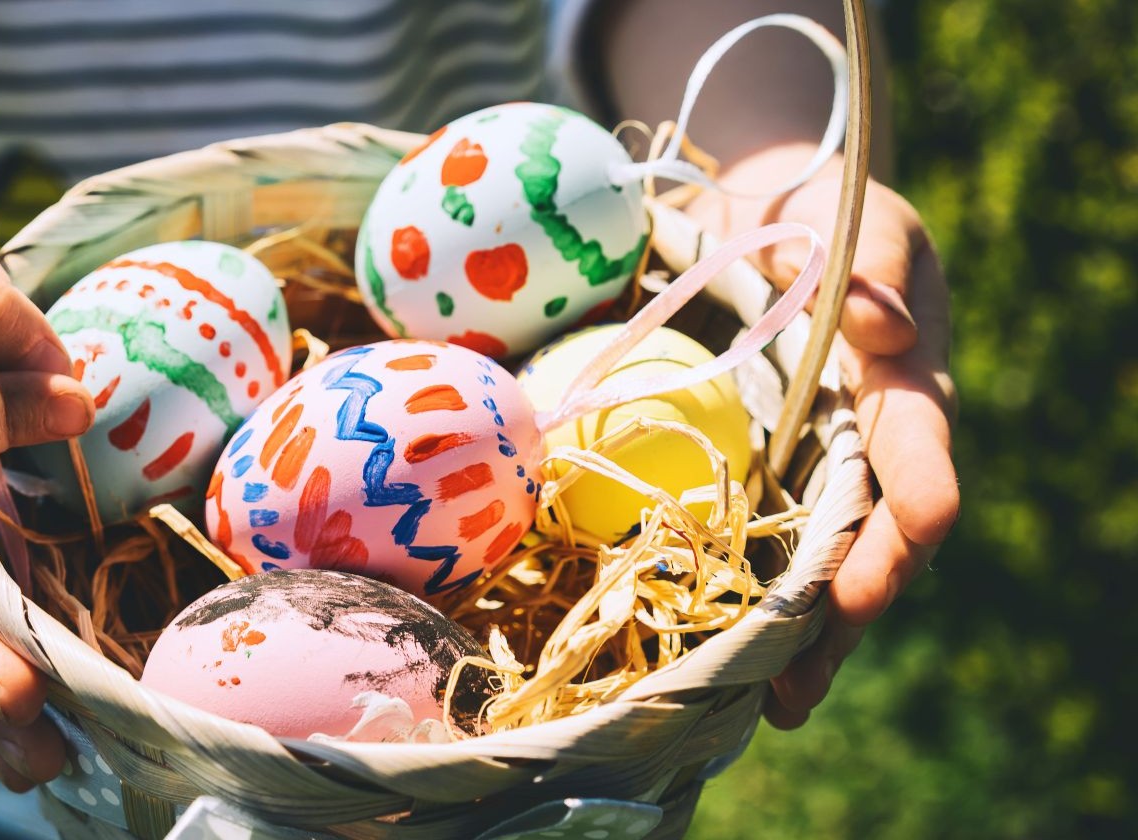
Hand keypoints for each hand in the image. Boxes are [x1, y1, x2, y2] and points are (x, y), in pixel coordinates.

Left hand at [685, 144, 959, 728]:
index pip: (919, 468)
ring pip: (817, 563)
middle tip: (795, 688)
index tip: (867, 587)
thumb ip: (872, 267)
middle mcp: (869, 444)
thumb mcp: (856, 220)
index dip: (901, 532)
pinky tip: (705, 649)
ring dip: (794, 637)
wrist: (766, 212)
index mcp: (906, 389)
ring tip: (759, 704)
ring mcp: (817, 462)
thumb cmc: (826, 212)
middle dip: (839, 622)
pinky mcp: (763, 466)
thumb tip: (884, 331)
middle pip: (870, 548)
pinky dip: (739, 594)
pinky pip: (758, 538)